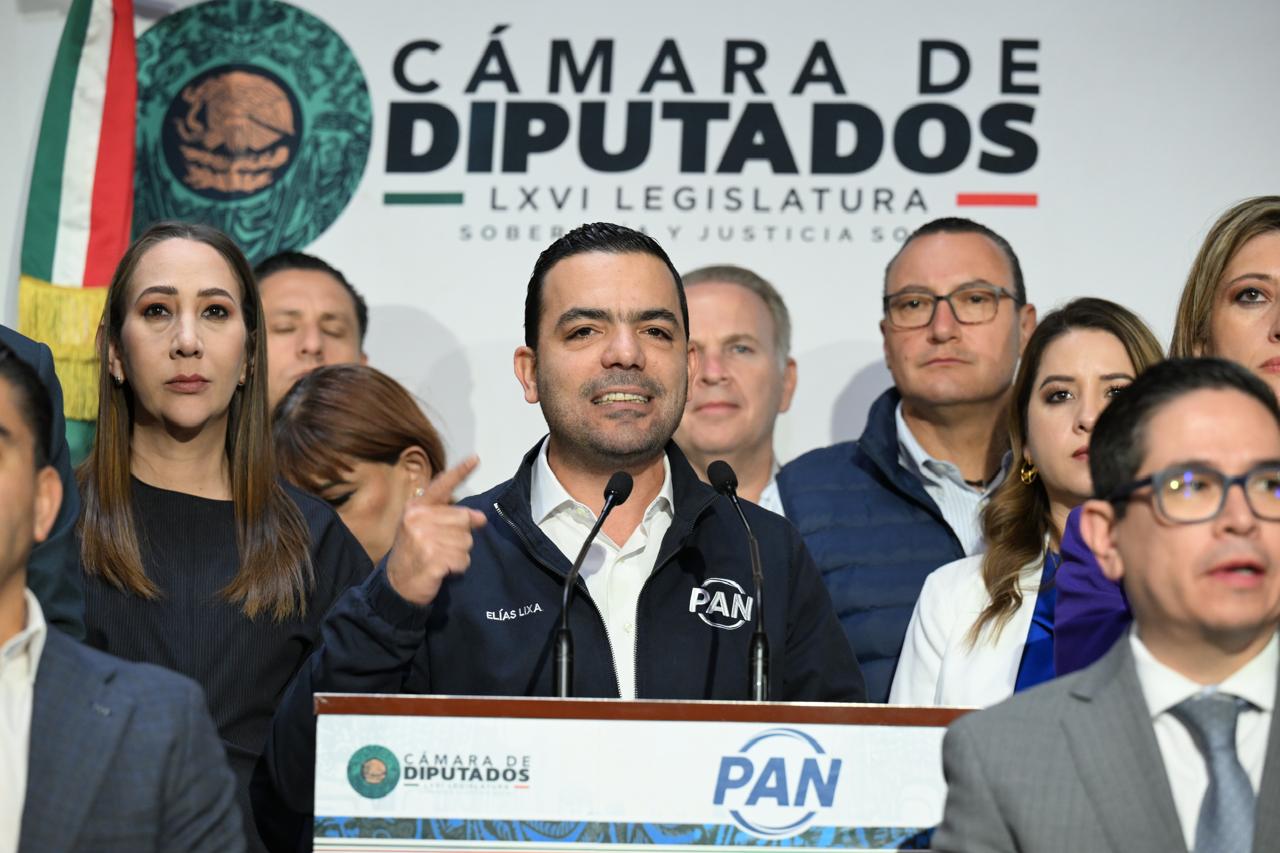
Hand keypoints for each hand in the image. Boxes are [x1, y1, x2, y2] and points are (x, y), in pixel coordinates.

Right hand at [385, 456, 487, 606]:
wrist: (398, 584)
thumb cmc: (414, 552)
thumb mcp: (426, 529)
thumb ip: (451, 518)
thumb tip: (481, 518)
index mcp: (417, 507)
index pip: (442, 486)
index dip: (460, 472)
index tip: (476, 458)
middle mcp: (419, 518)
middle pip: (464, 520)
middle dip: (460, 537)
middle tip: (441, 547)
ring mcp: (424, 538)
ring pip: (466, 542)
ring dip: (459, 555)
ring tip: (439, 558)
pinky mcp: (432, 558)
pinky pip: (462, 560)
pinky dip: (457, 568)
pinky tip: (442, 570)